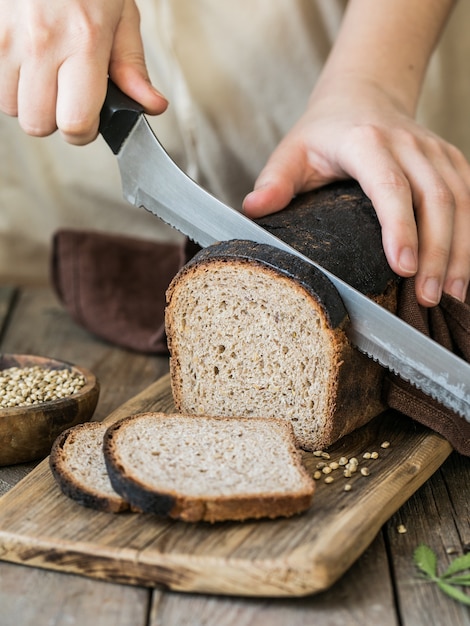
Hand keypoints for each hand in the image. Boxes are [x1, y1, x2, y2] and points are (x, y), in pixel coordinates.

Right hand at [0, 0, 167, 143]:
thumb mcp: (120, 15)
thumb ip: (132, 66)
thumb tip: (152, 105)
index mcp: (83, 43)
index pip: (75, 124)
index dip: (83, 132)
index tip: (88, 121)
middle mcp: (42, 44)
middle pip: (38, 125)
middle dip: (54, 119)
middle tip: (66, 96)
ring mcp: (7, 39)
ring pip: (10, 108)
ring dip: (29, 101)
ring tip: (44, 74)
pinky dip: (9, 83)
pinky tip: (26, 64)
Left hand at [243, 80, 469, 306]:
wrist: (364, 93)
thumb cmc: (324, 131)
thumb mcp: (292, 151)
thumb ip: (275, 180)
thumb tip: (252, 210)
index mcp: (366, 143)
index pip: (389, 187)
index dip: (400, 228)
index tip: (404, 268)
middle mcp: (409, 144)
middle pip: (435, 199)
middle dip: (438, 252)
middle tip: (429, 298)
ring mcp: (435, 151)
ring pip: (460, 201)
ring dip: (461, 251)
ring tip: (452, 295)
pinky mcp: (451, 161)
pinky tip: (464, 272)